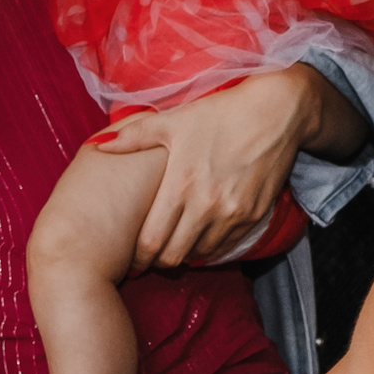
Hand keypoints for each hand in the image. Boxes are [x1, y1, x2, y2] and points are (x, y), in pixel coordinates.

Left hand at [87, 67, 315, 269]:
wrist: (275, 112)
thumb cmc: (219, 113)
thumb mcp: (174, 121)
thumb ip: (134, 137)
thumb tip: (98, 146)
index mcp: (181, 184)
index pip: (151, 240)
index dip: (138, 257)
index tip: (131, 259)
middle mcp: (206, 205)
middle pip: (174, 256)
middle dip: (158, 261)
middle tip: (150, 258)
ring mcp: (233, 213)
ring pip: (201, 255)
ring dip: (185, 255)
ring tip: (175, 246)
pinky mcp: (254, 216)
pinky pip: (227, 247)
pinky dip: (211, 249)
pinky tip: (201, 239)